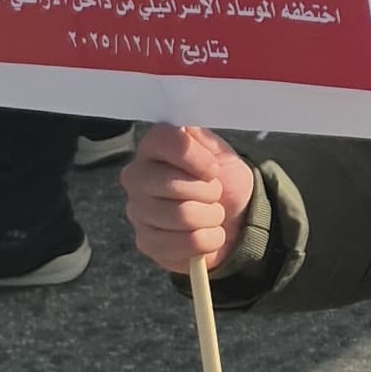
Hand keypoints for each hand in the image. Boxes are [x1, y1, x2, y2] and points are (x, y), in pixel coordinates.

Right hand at [123, 123, 256, 275]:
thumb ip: (201, 137)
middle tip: (215, 193)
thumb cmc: (223, 180)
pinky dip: (209, 240)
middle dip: (208, 191)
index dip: (194, 156)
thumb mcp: (220, 151)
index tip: (213, 168)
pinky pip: (185, 244)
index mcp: (152, 147)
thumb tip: (183, 127)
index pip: (163, 141)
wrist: (234, 218)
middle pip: (172, 184)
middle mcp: (136, 177)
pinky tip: (208, 234)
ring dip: (212, 216)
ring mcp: (137, 211)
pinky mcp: (146, 243)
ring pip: (182, 216)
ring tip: (213, 213)